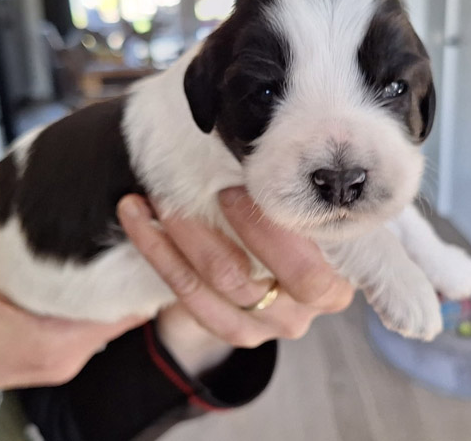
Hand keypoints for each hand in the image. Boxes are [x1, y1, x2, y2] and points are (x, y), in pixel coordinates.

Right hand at [0, 173, 143, 437]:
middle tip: (136, 224)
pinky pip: (94, 320)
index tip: (145, 229)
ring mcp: (63, 357)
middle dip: (133, 268)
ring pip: (113, 315)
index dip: (141, 267)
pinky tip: (92, 264)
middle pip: (127, 309)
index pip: (126, 306)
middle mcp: (67, 355)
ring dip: (117, 281)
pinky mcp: (54, 351)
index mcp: (52, 342)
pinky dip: (99, 294)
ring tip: (117, 239)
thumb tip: (2, 174)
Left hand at [117, 187, 353, 374]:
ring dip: (175, 234)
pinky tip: (137, 216)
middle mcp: (301, 312)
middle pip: (242, 278)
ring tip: (154, 196)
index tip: (229, 188)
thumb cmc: (299, 232)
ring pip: (208, 283)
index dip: (262, 231)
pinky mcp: (230, 330)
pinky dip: (156, 250)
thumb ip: (296, 196)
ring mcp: (263, 326)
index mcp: (333, 285)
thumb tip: (256, 142)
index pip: (304, 271)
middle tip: (182, 188)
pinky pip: (184, 293)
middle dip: (204, 229)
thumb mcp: (308, 217)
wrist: (283, 276)